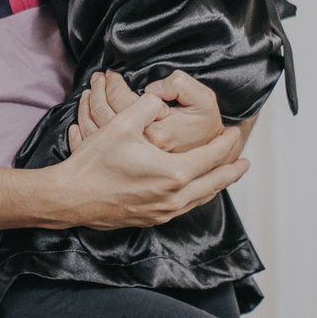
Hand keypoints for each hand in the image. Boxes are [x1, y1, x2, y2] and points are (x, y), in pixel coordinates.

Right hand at [57, 78, 247, 230]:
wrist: (71, 197)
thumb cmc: (95, 162)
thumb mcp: (122, 123)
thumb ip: (148, 106)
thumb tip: (161, 99)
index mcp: (173, 173)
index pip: (212, 157)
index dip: (227, 143)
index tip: (234, 132)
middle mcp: (174, 197)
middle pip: (216, 182)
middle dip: (233, 169)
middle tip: (245, 159)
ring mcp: (164, 211)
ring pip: (203, 198)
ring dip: (218, 184)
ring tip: (228, 174)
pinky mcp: (153, 219)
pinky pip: (187, 206)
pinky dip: (199, 195)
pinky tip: (197, 189)